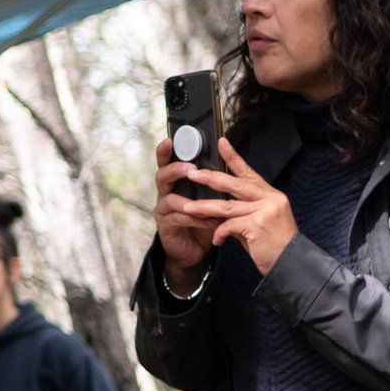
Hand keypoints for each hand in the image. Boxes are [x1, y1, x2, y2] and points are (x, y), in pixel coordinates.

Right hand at [153, 135, 219, 289]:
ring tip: (201, 202)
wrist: (195, 251)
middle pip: (162, 176)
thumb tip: (228, 161)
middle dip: (175, 170)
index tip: (171, 139)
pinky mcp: (166, 227)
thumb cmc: (203, 220)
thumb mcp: (209, 198)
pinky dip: (194, 219)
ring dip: (187, 200)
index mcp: (175, 182)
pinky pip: (178, 219)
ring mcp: (163, 210)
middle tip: (191, 169)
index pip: (167, 162)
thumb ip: (212, 183)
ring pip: (168, 199)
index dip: (166, 151)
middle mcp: (165, 193)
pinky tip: (208, 220)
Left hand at [177, 137, 298, 275]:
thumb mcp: (259, 223)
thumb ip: (242, 212)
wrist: (291, 265)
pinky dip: (219, 233)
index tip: (222, 142)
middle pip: (235, 184)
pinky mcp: (257, 226)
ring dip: (204, 208)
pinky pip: (229, 226)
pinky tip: (216, 240)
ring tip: (187, 207)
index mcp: (270, 195)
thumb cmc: (274, 245)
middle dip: (211, 178)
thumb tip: (219, 209)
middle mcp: (270, 199)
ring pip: (227, 206)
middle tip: (192, 173)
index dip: (234, 157)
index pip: (249, 172)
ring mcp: (265, 211)